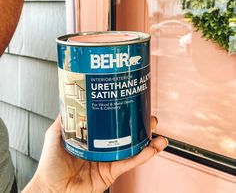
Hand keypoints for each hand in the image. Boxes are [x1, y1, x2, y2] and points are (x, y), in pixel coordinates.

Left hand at [23, 116, 167, 192]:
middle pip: (126, 135)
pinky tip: (151, 149)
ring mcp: (108, 160)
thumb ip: (63, 118)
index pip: (112, 124)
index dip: (123, 116)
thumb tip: (67, 100)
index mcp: (92, 138)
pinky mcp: (111, 173)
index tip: (132, 105)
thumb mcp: (55, 134)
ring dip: (147, 141)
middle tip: (148, 117)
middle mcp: (103, 148)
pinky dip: (142, 156)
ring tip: (156, 132)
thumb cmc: (50, 165)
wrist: (50, 189)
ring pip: (132, 149)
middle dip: (140, 126)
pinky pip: (129, 163)